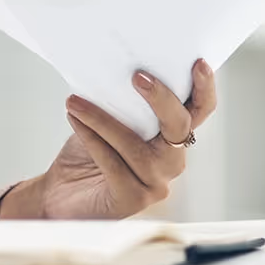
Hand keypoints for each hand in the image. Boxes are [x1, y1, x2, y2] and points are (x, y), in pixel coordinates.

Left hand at [6, 60, 218, 219]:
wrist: (60, 193)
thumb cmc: (86, 154)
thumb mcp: (106, 118)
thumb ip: (121, 100)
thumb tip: (113, 64)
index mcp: (171, 136)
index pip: (198, 111)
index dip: (204, 89)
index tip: (198, 64)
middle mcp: (170, 160)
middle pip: (179, 127)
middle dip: (162, 99)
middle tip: (137, 76)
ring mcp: (155, 183)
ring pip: (137, 147)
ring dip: (104, 119)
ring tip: (76, 101)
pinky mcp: (132, 200)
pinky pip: (114, 164)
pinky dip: (92, 138)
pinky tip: (75, 121)